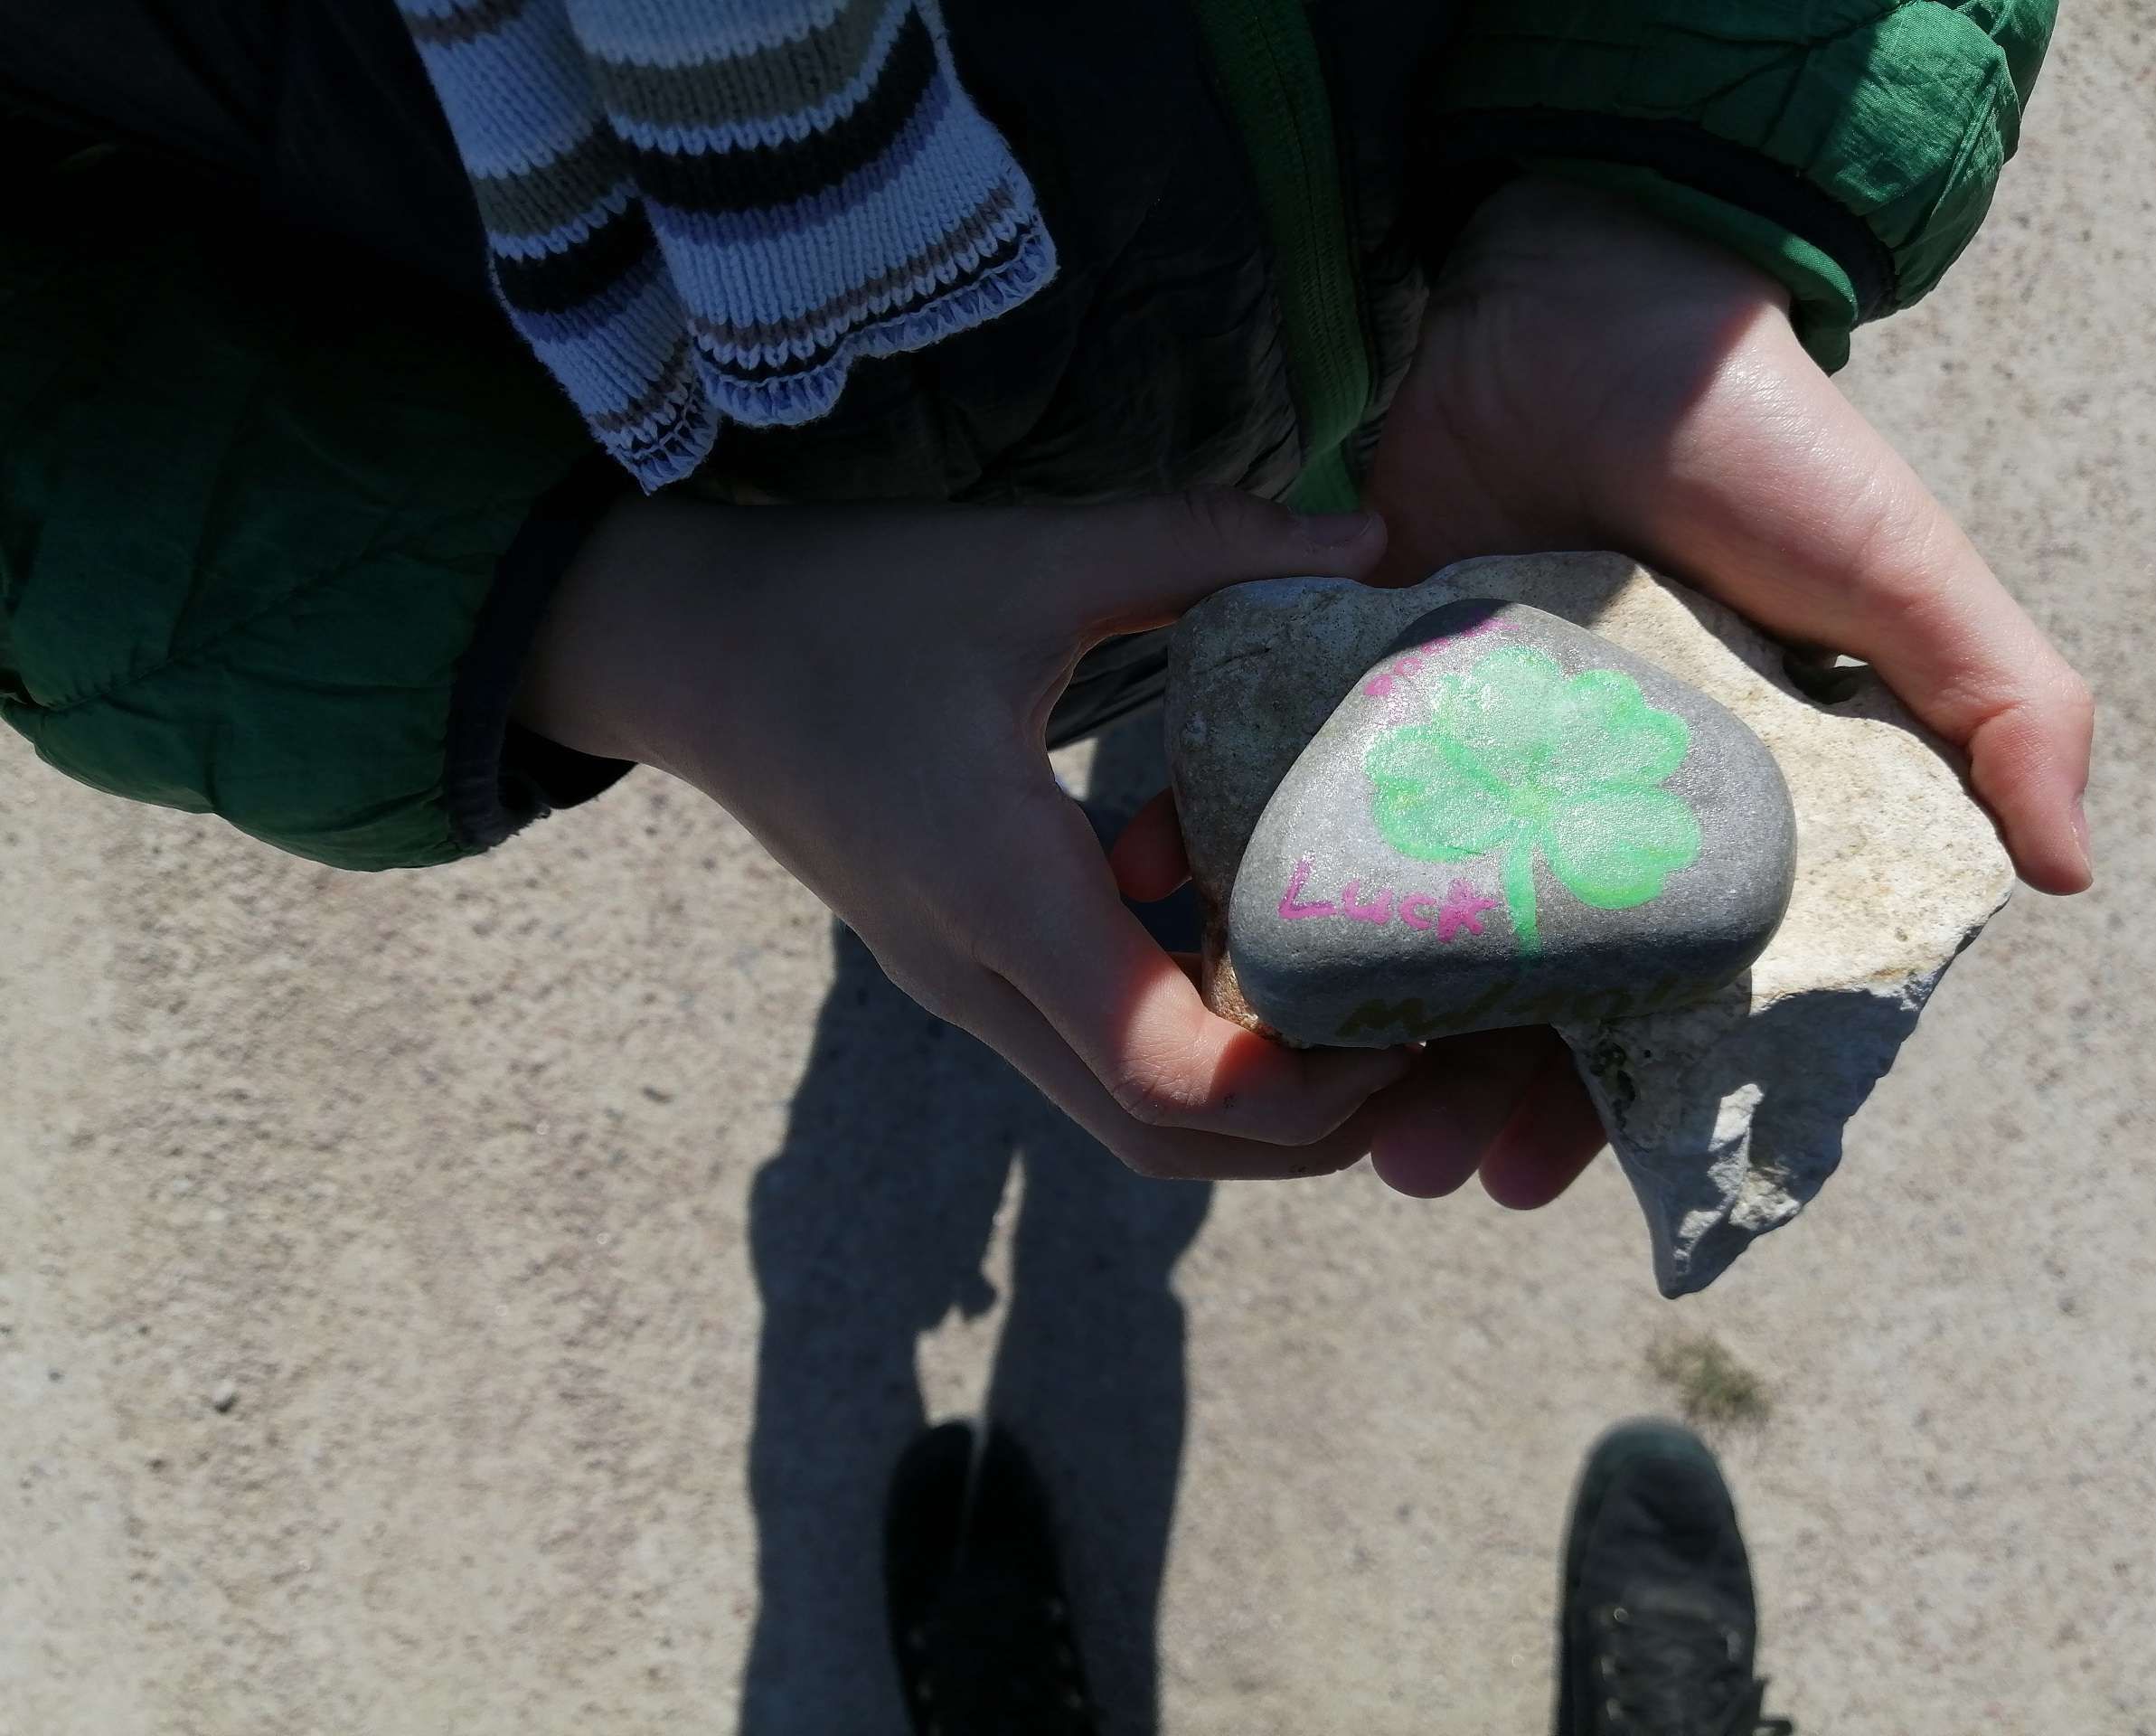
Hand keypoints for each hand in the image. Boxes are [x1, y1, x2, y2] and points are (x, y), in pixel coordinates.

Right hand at [515, 488, 1417, 1178]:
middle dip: (1311, 1129)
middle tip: (1432, 1048)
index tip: (1411, 1023)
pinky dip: (1194, 1040)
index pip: (1164, 1073)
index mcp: (1000, 890)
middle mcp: (980, 977)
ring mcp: (963, 989)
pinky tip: (1263, 942)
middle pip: (1163, 1140)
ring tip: (1374, 1011)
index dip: (1303, 1088)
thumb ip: (1203, 545)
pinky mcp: (961, 968)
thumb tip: (1375, 534)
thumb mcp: (1030, 557)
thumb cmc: (847, 600)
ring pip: (1128, 1115)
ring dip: (1257, 1099)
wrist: (683, 651)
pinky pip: (1095, 1050)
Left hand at [1332, 175, 2091, 1208]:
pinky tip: (1226, 965)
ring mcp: (1458, 757)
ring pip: (1397, 931)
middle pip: (1511, 994)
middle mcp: (1578, 808)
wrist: (1581, 295)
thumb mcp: (1896, 570)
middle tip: (1410, 1162)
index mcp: (1704, 818)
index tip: (1549, 1175)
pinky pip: (1301, 813)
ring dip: (1357, 1029)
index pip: (1655, 1002)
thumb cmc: (1757, 437)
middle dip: (1460, 1094)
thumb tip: (2071, 870)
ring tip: (1316, 1099)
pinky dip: (1262, 890)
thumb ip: (1999, 701)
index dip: (1607, 1104)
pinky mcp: (1355, 691)